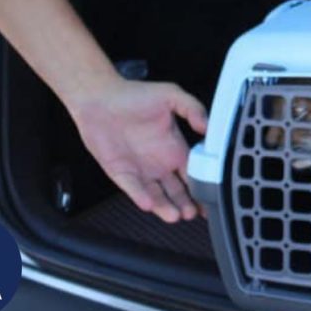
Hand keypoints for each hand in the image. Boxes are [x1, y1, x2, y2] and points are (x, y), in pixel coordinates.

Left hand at [66, 76, 207, 223]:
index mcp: (174, 146)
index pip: (192, 172)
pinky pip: (133, 189)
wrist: (100, 98)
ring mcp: (140, 170)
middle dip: (187, 203)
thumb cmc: (134, 95)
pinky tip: (149, 204)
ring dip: (166, 207)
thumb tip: (208, 126)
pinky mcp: (121, 173)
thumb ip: (192, 108)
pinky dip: (141, 197)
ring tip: (175, 215)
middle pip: (178, 191)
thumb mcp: (170, 95)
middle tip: (194, 213)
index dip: (201, 185)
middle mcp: (159, 161)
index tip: (211, 196)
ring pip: (157, 196)